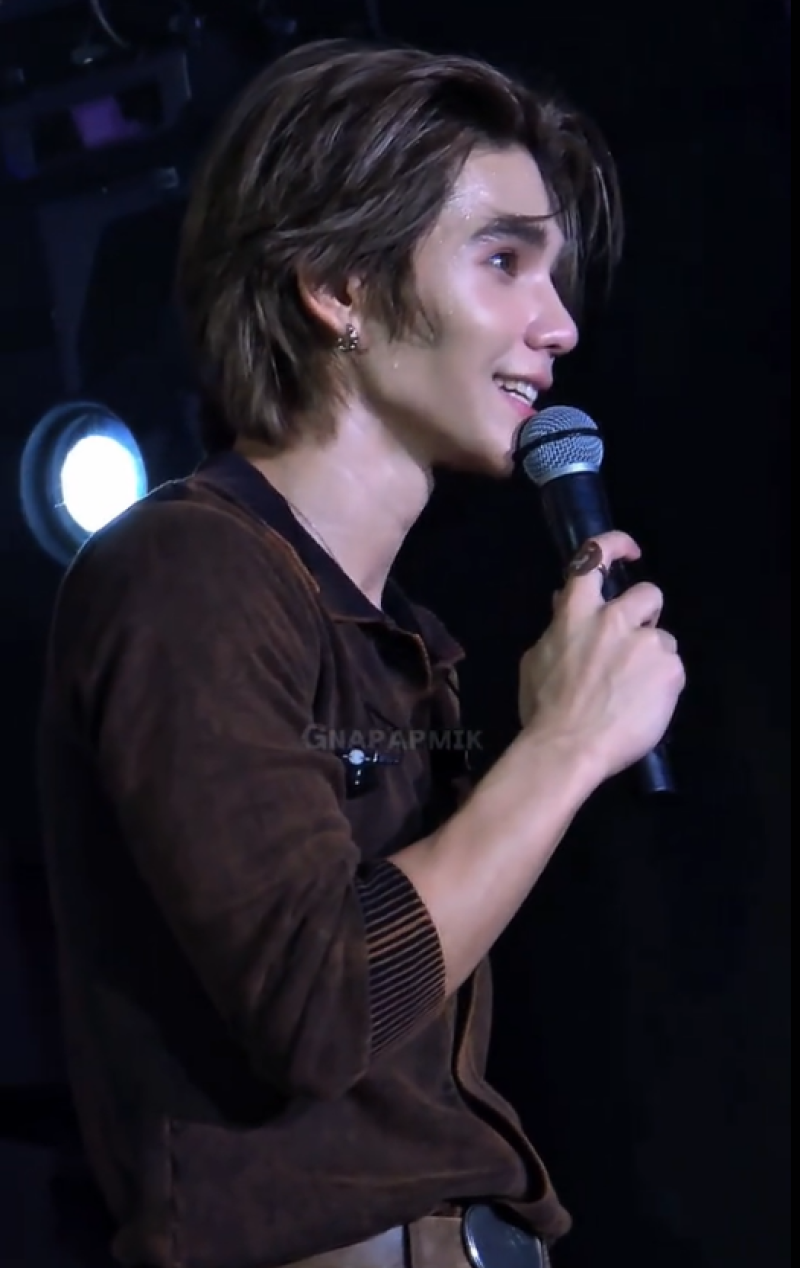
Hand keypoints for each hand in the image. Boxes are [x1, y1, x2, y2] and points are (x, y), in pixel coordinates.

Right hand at [518, 531, 685, 781]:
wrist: (569, 749)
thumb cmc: (543, 709)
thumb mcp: (536, 660)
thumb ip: (558, 629)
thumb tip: (564, 603)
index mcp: (577, 613)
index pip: (596, 557)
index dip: (616, 545)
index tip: (630, 552)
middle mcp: (615, 620)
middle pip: (648, 594)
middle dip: (645, 613)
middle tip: (634, 642)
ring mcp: (646, 644)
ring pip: (662, 638)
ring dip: (651, 657)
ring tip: (634, 690)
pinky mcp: (671, 670)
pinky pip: (672, 669)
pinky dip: (661, 685)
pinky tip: (642, 706)